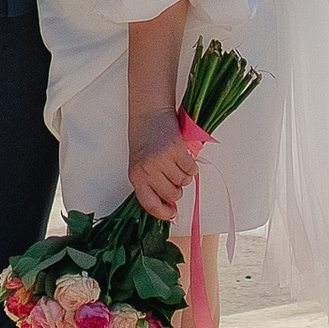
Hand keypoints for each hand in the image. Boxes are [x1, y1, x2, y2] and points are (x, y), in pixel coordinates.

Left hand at [127, 108, 197, 223]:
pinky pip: (191, 169)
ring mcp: (162, 161)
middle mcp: (148, 170)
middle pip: (173, 194)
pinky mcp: (176, 150)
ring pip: (184, 182)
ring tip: (175, 161)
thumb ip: (151, 184)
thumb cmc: (144, 139)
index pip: (150, 204)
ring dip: (184, 174)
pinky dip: (190, 165)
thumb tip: (170, 206)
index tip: (172, 214)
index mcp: (136, 176)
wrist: (149, 113)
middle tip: (173, 175)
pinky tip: (182, 155)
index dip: (163, 213)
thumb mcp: (141, 165)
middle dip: (177, 188)